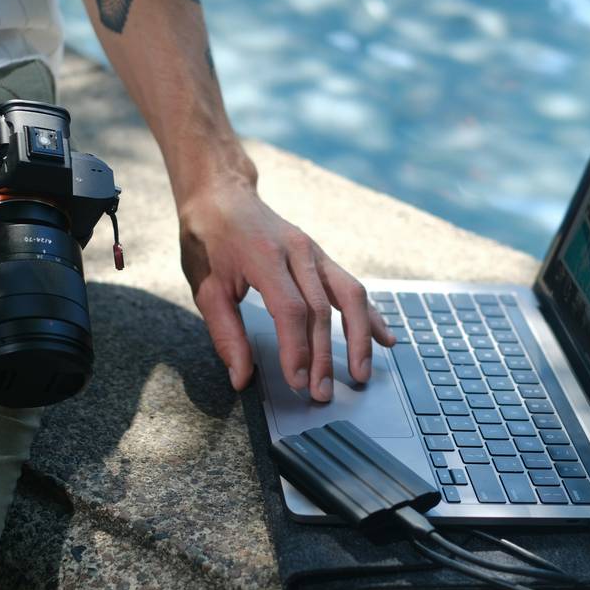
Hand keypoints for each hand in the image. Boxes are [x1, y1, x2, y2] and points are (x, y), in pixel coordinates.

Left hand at [179, 177, 394, 400]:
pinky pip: (352, 287)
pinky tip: (384, 339)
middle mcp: (298, 252)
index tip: (298, 382)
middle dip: (326, 357)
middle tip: (322, 394)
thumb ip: (225, 333)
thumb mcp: (205, 286)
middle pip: (321, 310)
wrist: (222, 194)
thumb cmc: (209, 239)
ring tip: (361, 374)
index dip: (297, 349)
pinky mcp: (322, 257)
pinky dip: (370, 315)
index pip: (290, 310)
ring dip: (360, 338)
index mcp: (266, 257)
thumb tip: (241, 377)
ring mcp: (315, 252)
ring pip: (350, 295)